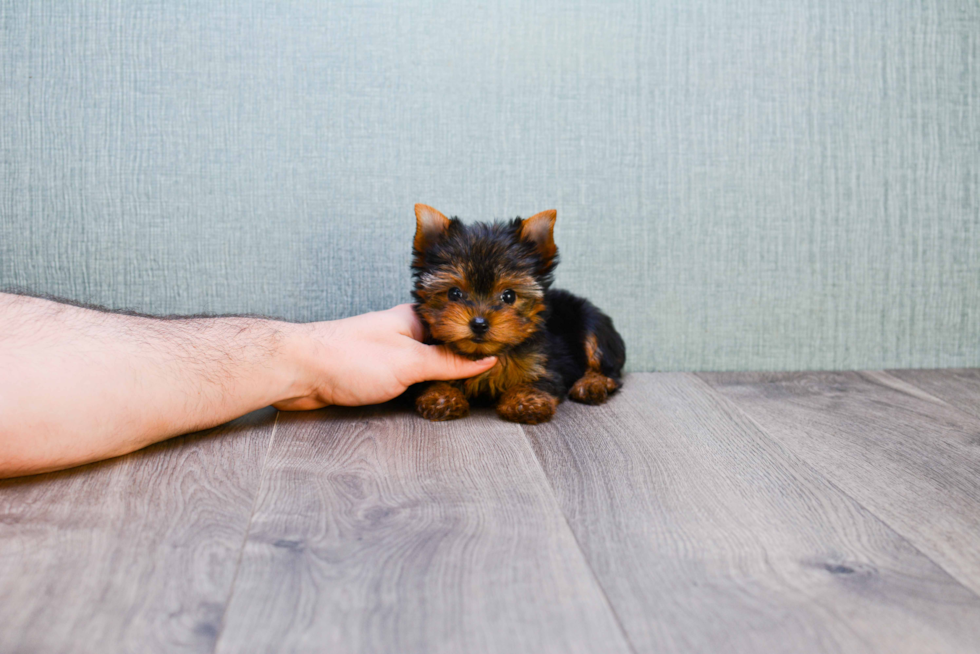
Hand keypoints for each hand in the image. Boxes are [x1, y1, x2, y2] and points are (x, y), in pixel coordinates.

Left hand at [274, 304, 495, 409]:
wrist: (297, 372)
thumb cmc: (348, 359)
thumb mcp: (410, 363)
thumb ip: (449, 362)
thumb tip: (485, 359)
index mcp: (415, 318)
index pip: (459, 327)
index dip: (480, 340)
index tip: (505, 354)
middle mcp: (403, 332)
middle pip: (446, 347)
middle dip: (465, 363)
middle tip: (493, 381)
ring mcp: (389, 353)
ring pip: (428, 366)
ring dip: (443, 379)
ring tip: (470, 393)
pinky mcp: (375, 374)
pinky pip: (410, 380)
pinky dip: (423, 389)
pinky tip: (434, 399)